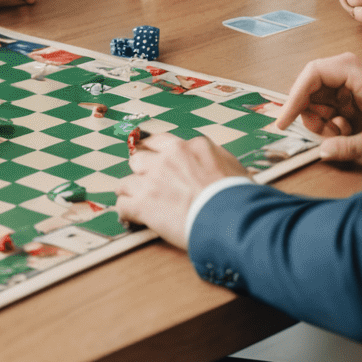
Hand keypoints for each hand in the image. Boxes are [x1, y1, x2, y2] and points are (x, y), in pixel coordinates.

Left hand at [115, 132, 247, 249]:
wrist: (231, 217)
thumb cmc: (238, 196)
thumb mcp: (232, 166)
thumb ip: (214, 159)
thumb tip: (213, 164)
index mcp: (189, 147)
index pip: (161, 142)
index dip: (156, 154)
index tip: (155, 161)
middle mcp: (167, 158)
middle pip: (139, 158)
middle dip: (141, 172)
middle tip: (146, 184)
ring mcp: (153, 180)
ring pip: (126, 182)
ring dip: (130, 193)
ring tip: (133, 202)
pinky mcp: (144, 203)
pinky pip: (123, 205)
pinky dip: (125, 213)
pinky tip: (130, 219)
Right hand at [275, 52, 361, 163]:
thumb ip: (351, 146)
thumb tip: (323, 152)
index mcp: (354, 72)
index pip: (312, 75)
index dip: (294, 97)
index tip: (285, 120)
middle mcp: (346, 71)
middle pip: (308, 89)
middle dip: (311, 116)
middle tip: (326, 137)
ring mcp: (345, 82)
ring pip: (314, 100)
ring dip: (320, 122)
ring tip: (342, 136)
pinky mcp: (347, 94)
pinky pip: (324, 107)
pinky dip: (329, 123)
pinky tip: (347, 133)